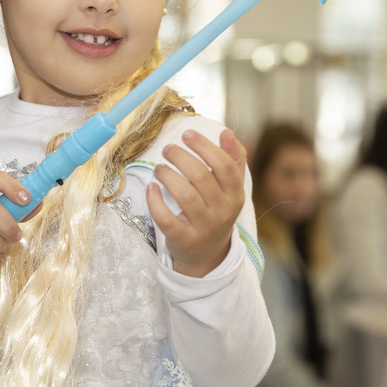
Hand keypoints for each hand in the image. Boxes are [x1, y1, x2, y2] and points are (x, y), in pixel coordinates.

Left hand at [146, 128, 246, 277]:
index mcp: (235, 194)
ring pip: (184, 195)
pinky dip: (155, 201)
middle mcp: (222, 211)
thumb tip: (227, 132)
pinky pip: (166, 218)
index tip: (187, 134)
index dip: (204, 146)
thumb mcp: (230, 188)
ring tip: (159, 168)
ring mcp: (203, 227)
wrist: (208, 253)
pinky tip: (151, 188)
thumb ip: (233, 159)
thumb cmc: (216, 210)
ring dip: (167, 175)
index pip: (224, 165)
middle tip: (167, 149)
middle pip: (201, 177)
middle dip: (180, 157)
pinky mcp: (183, 239)